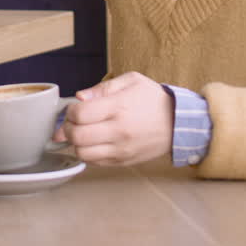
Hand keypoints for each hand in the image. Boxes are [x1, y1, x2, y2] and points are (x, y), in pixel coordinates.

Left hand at [52, 71, 174, 165]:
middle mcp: (119, 131)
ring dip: (75, 144)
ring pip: (82, 154)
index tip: (75, 108)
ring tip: (82, 133)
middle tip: (72, 123)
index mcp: (119, 107)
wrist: (179, 123)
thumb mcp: (131, 81)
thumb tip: (80, 97)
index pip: (80, 114)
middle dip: (67, 128)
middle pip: (77, 136)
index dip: (70, 111)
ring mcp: (122, 149)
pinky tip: (93, 143)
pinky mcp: (124, 161)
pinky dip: (87, 154)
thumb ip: (103, 87)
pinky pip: (95, 163)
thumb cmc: (154, 99)